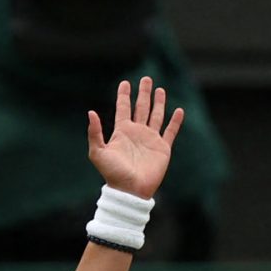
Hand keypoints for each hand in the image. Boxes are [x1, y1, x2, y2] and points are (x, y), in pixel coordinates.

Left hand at [87, 75, 182, 198]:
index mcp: (122, 132)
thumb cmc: (113, 174)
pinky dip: (175, 121)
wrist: (130, 191)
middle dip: (144, 93)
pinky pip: (170, 132)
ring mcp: (150, 140)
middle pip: (141, 108)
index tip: (125, 82)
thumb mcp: (98, 153)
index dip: (123, 95)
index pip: (123, 108)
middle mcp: (137, 133)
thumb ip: (94, 133)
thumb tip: (91, 112)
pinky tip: (179, 110)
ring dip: (158, 103)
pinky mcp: (163, 149)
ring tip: (160, 89)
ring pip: (156, 116)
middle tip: (146, 79)